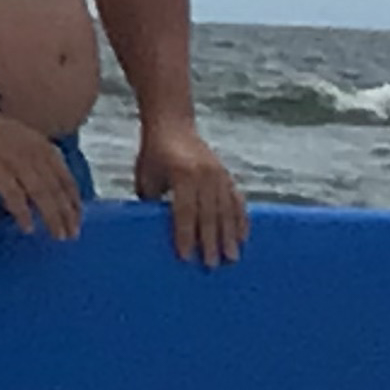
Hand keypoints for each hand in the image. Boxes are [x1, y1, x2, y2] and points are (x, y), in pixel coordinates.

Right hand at [0, 114, 84, 239]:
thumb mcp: (26, 141)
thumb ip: (39, 160)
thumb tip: (49, 185)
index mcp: (45, 148)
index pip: (67, 179)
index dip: (74, 201)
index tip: (78, 218)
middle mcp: (36, 156)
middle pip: (57, 190)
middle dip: (67, 214)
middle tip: (71, 234)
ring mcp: (18, 163)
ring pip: (42, 194)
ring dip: (52, 216)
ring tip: (57, 234)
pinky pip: (14, 195)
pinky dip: (23, 212)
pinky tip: (28, 226)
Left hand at [136, 121, 246, 265]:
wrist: (172, 124)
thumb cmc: (153, 154)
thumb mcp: (146, 177)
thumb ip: (152, 201)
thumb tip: (154, 231)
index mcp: (183, 174)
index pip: (185, 211)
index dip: (186, 235)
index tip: (186, 256)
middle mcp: (205, 174)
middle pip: (209, 214)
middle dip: (211, 242)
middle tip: (212, 265)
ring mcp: (219, 174)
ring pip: (227, 210)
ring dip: (230, 236)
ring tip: (232, 257)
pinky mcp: (226, 174)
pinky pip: (237, 200)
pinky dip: (241, 219)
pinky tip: (243, 236)